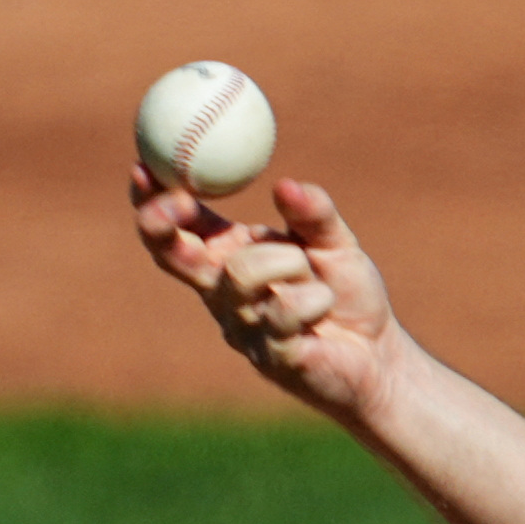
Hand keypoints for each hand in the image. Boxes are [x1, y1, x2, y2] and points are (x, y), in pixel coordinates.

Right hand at [130, 168, 403, 421]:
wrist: (381, 356)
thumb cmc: (350, 295)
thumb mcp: (337, 243)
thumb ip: (314, 213)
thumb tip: (285, 186)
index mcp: (229, 257)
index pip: (176, 228)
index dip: (152, 199)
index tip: (143, 165)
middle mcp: (224, 292)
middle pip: (172, 255)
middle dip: (164, 222)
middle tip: (180, 200)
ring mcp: (240, 327)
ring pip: (240, 276)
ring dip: (285, 262)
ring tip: (314, 275)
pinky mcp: (267, 357)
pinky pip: (280, 313)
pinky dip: (313, 299)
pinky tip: (326, 306)